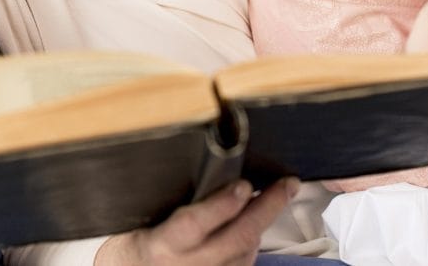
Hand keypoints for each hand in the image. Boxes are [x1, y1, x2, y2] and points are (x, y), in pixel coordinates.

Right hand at [95, 178, 298, 265]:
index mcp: (163, 243)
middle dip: (266, 209)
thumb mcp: (147, 219)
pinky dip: (254, 244)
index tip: (242, 185)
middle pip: (236, 239)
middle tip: (287, 185)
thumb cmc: (140, 242)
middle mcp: (187, 265)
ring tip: (274, 197)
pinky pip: (244, 265)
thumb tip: (210, 170)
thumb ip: (177, 201)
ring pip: (246, 253)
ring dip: (262, 224)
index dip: (221, 206)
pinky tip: (254, 228)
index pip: (194, 225)